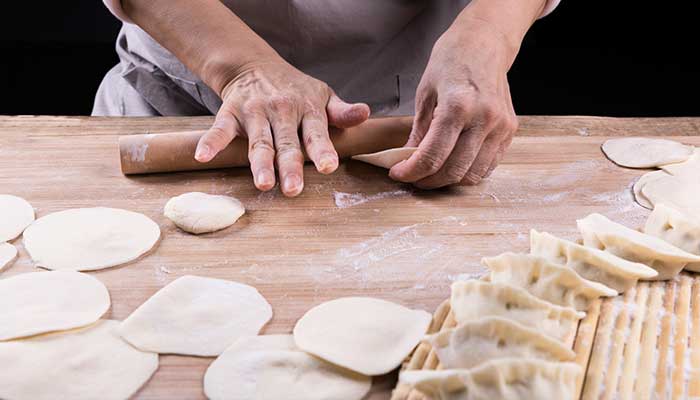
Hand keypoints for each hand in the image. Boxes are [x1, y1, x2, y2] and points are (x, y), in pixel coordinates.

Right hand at [195, 61, 369, 196]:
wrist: (255, 66)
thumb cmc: (296, 89)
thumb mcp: (323, 95)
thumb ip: (342, 111)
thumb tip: (365, 113)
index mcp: (307, 109)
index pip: (316, 132)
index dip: (322, 150)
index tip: (328, 167)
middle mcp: (281, 110)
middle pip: (286, 143)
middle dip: (289, 166)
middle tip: (294, 189)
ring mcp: (254, 112)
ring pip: (258, 142)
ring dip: (259, 163)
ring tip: (263, 184)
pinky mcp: (230, 114)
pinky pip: (219, 129)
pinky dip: (210, 142)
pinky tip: (203, 156)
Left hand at [390, 19, 518, 188]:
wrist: (485, 42)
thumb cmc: (453, 60)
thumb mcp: (426, 92)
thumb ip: (419, 130)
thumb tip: (407, 159)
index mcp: (458, 106)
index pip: (433, 156)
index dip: (411, 172)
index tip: (398, 173)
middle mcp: (484, 118)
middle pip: (453, 170)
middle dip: (428, 181)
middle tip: (412, 177)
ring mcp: (501, 127)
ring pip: (473, 174)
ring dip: (448, 180)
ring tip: (431, 173)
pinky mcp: (510, 131)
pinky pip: (488, 165)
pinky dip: (468, 171)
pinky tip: (452, 164)